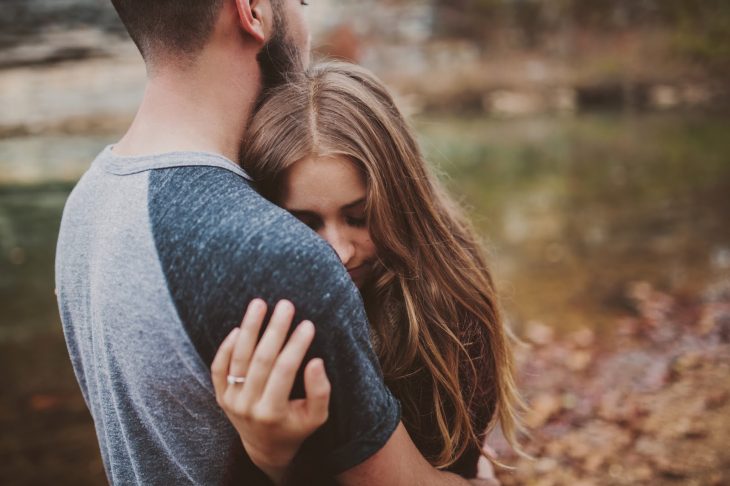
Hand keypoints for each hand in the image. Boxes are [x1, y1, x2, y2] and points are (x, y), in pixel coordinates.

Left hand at [211, 299, 330, 483]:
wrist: (265, 447)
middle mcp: (247, 407)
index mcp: (272, 413)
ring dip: (249, 328)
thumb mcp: (317, 417)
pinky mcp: (220, 395)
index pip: (284, 371)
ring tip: (259, 303)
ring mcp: (230, 401)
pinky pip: (218, 367)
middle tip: (286, 304)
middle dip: (275, 329)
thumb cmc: (296, 427)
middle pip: (260, 360)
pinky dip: (226, 346)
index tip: (308, 324)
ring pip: (238, 358)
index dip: (296, 346)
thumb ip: (320, 392)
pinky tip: (239, 327)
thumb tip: (316, 361)